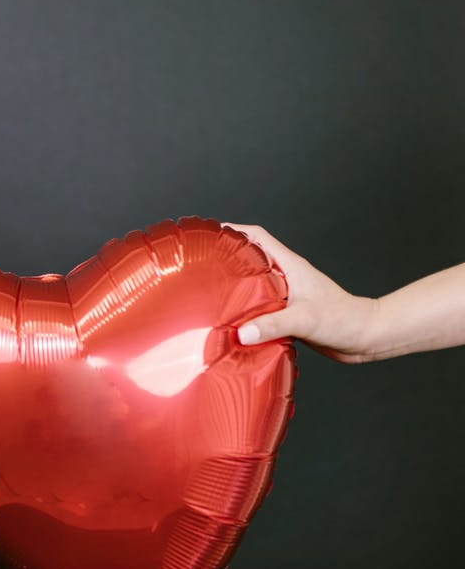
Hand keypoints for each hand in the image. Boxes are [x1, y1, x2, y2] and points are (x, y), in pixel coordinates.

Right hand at [224, 223, 381, 362]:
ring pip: (253, 283)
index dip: (234, 230)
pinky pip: (259, 305)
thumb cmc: (343, 320)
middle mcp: (287, 276)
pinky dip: (244, 309)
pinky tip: (232, 321)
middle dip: (227, 257)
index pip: (259, 237)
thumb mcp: (305, 320)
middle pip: (251, 258)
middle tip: (202, 264)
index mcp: (290, 266)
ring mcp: (287, 295)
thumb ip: (272, 325)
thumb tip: (241, 333)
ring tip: (211, 293)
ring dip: (234, 286)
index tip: (212, 233)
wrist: (366, 338)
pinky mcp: (288, 313)